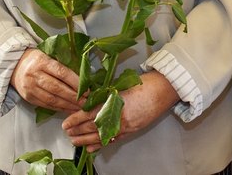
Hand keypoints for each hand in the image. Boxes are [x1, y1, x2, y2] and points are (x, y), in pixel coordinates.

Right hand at [10, 49, 81, 112]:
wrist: (15, 66)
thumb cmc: (37, 60)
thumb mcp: (48, 55)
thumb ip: (63, 63)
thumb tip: (83, 76)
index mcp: (41, 61)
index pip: (61, 72)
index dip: (75, 82)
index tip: (86, 89)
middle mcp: (34, 75)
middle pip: (56, 88)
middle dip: (73, 96)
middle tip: (85, 101)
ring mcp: (30, 88)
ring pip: (51, 99)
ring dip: (67, 105)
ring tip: (79, 107)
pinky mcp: (28, 98)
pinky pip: (46, 105)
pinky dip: (59, 108)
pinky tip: (68, 109)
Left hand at [62, 71, 177, 152]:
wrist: (164, 90)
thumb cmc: (145, 83)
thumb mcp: (122, 86)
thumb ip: (107, 95)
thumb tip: (90, 101)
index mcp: (115, 102)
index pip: (90, 113)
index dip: (76, 119)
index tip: (67, 122)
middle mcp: (119, 115)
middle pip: (93, 126)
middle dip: (78, 131)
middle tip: (67, 132)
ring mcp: (126, 125)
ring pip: (101, 135)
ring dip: (86, 140)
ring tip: (75, 141)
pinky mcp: (132, 130)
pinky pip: (113, 139)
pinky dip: (101, 144)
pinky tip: (92, 147)